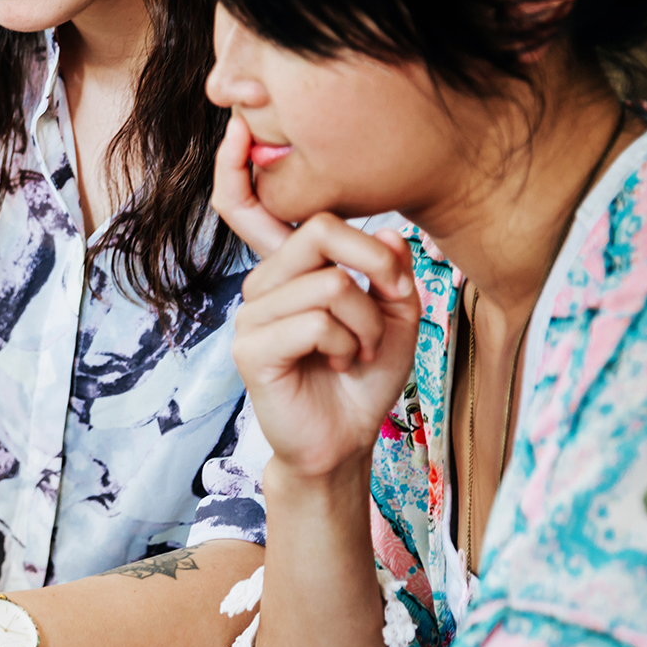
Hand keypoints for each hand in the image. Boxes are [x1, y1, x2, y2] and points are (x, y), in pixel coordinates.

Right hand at [216, 117, 421, 478]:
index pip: (283, 208)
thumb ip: (392, 271)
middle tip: (392, 305)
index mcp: (288, 269)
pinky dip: (346, 345)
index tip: (392, 277)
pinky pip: (316, 323)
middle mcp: (262, 284)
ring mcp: (250, 316)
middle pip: (321, 232)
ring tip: (361, 349)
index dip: (314, 210)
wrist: (345, 439)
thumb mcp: (396, 315)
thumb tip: (388, 233)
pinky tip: (340, 363)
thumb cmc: (363, 377)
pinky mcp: (250, 350)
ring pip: (330, 283)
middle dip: (376, 269)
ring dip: (367, 323)